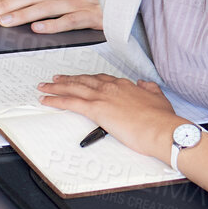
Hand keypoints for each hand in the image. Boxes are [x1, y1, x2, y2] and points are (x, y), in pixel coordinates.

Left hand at [36, 74, 179, 160]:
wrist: (162, 129)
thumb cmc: (162, 120)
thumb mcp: (159, 98)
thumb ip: (149, 89)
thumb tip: (145, 83)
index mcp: (124, 85)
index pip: (101, 79)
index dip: (88, 78)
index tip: (81, 78)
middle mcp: (110, 87)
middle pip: (83, 81)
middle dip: (67, 80)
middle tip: (55, 79)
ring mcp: (102, 97)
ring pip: (73, 89)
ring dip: (56, 87)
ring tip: (45, 87)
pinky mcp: (96, 109)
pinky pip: (70, 102)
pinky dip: (55, 100)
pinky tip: (46, 100)